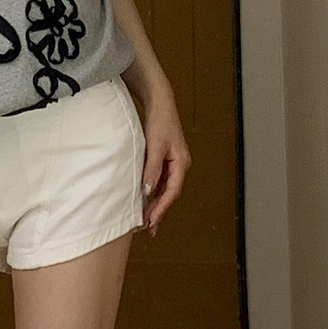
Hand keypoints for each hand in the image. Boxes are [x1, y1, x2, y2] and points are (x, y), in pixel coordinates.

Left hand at [135, 86, 190, 235]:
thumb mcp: (154, 146)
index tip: (151, 221)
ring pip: (165, 188)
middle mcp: (180, 164)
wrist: (159, 102)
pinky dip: (153, 191)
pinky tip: (145, 200)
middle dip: (159, 210)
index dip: (162, 208)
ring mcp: (173, 162)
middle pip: (170, 193)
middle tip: (147, 226)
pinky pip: (160, 180)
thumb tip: (147, 191)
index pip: (173, 191)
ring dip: (156, 203)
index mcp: (182, 162)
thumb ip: (151, 169)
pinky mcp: (164, 159)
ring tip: (146, 219)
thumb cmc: (160, 120)